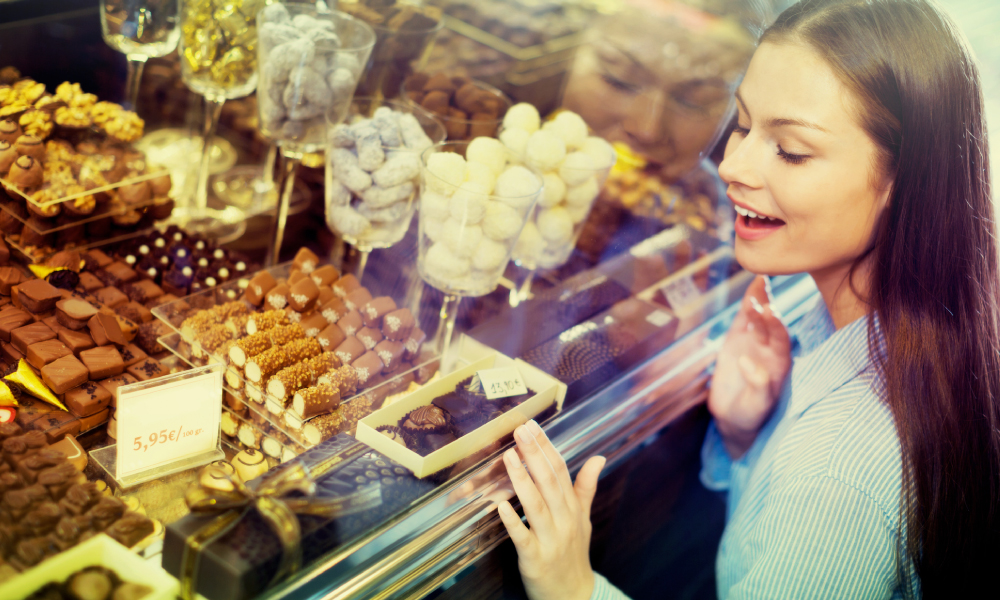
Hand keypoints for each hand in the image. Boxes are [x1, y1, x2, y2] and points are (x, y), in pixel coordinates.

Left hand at [497, 419, 606, 599]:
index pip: (561, 470)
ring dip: (522, 480)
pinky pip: (524, 538)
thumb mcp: (583, 518)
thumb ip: (586, 487)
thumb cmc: (575, 553)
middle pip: (549, 482)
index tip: (532, 425)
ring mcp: (551, 540)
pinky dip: (513, 522)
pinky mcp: (536, 559)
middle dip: (534, 455)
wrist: (575, 595)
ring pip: (536, 505)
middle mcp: (564, 520)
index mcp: (573, 508)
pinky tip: (500, 506)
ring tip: (509, 457)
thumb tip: (599, 457)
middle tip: (520, 431)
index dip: (546, 447)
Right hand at [708, 276, 790, 458]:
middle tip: (762, 296)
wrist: (733, 419)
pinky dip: (747, 304)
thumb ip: (757, 387)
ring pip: (758, 318)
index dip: (777, 328)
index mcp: (779, 366)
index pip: (781, 342)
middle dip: (766, 311)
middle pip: (771, 326)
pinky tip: (753, 287)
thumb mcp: (755, 407)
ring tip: (760, 281)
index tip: (772, 314)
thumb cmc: (750, 416)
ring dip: (760, 300)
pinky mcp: (736, 341)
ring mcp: (754, 343)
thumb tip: (748, 362)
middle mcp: (770, 351)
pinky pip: (743, 319)